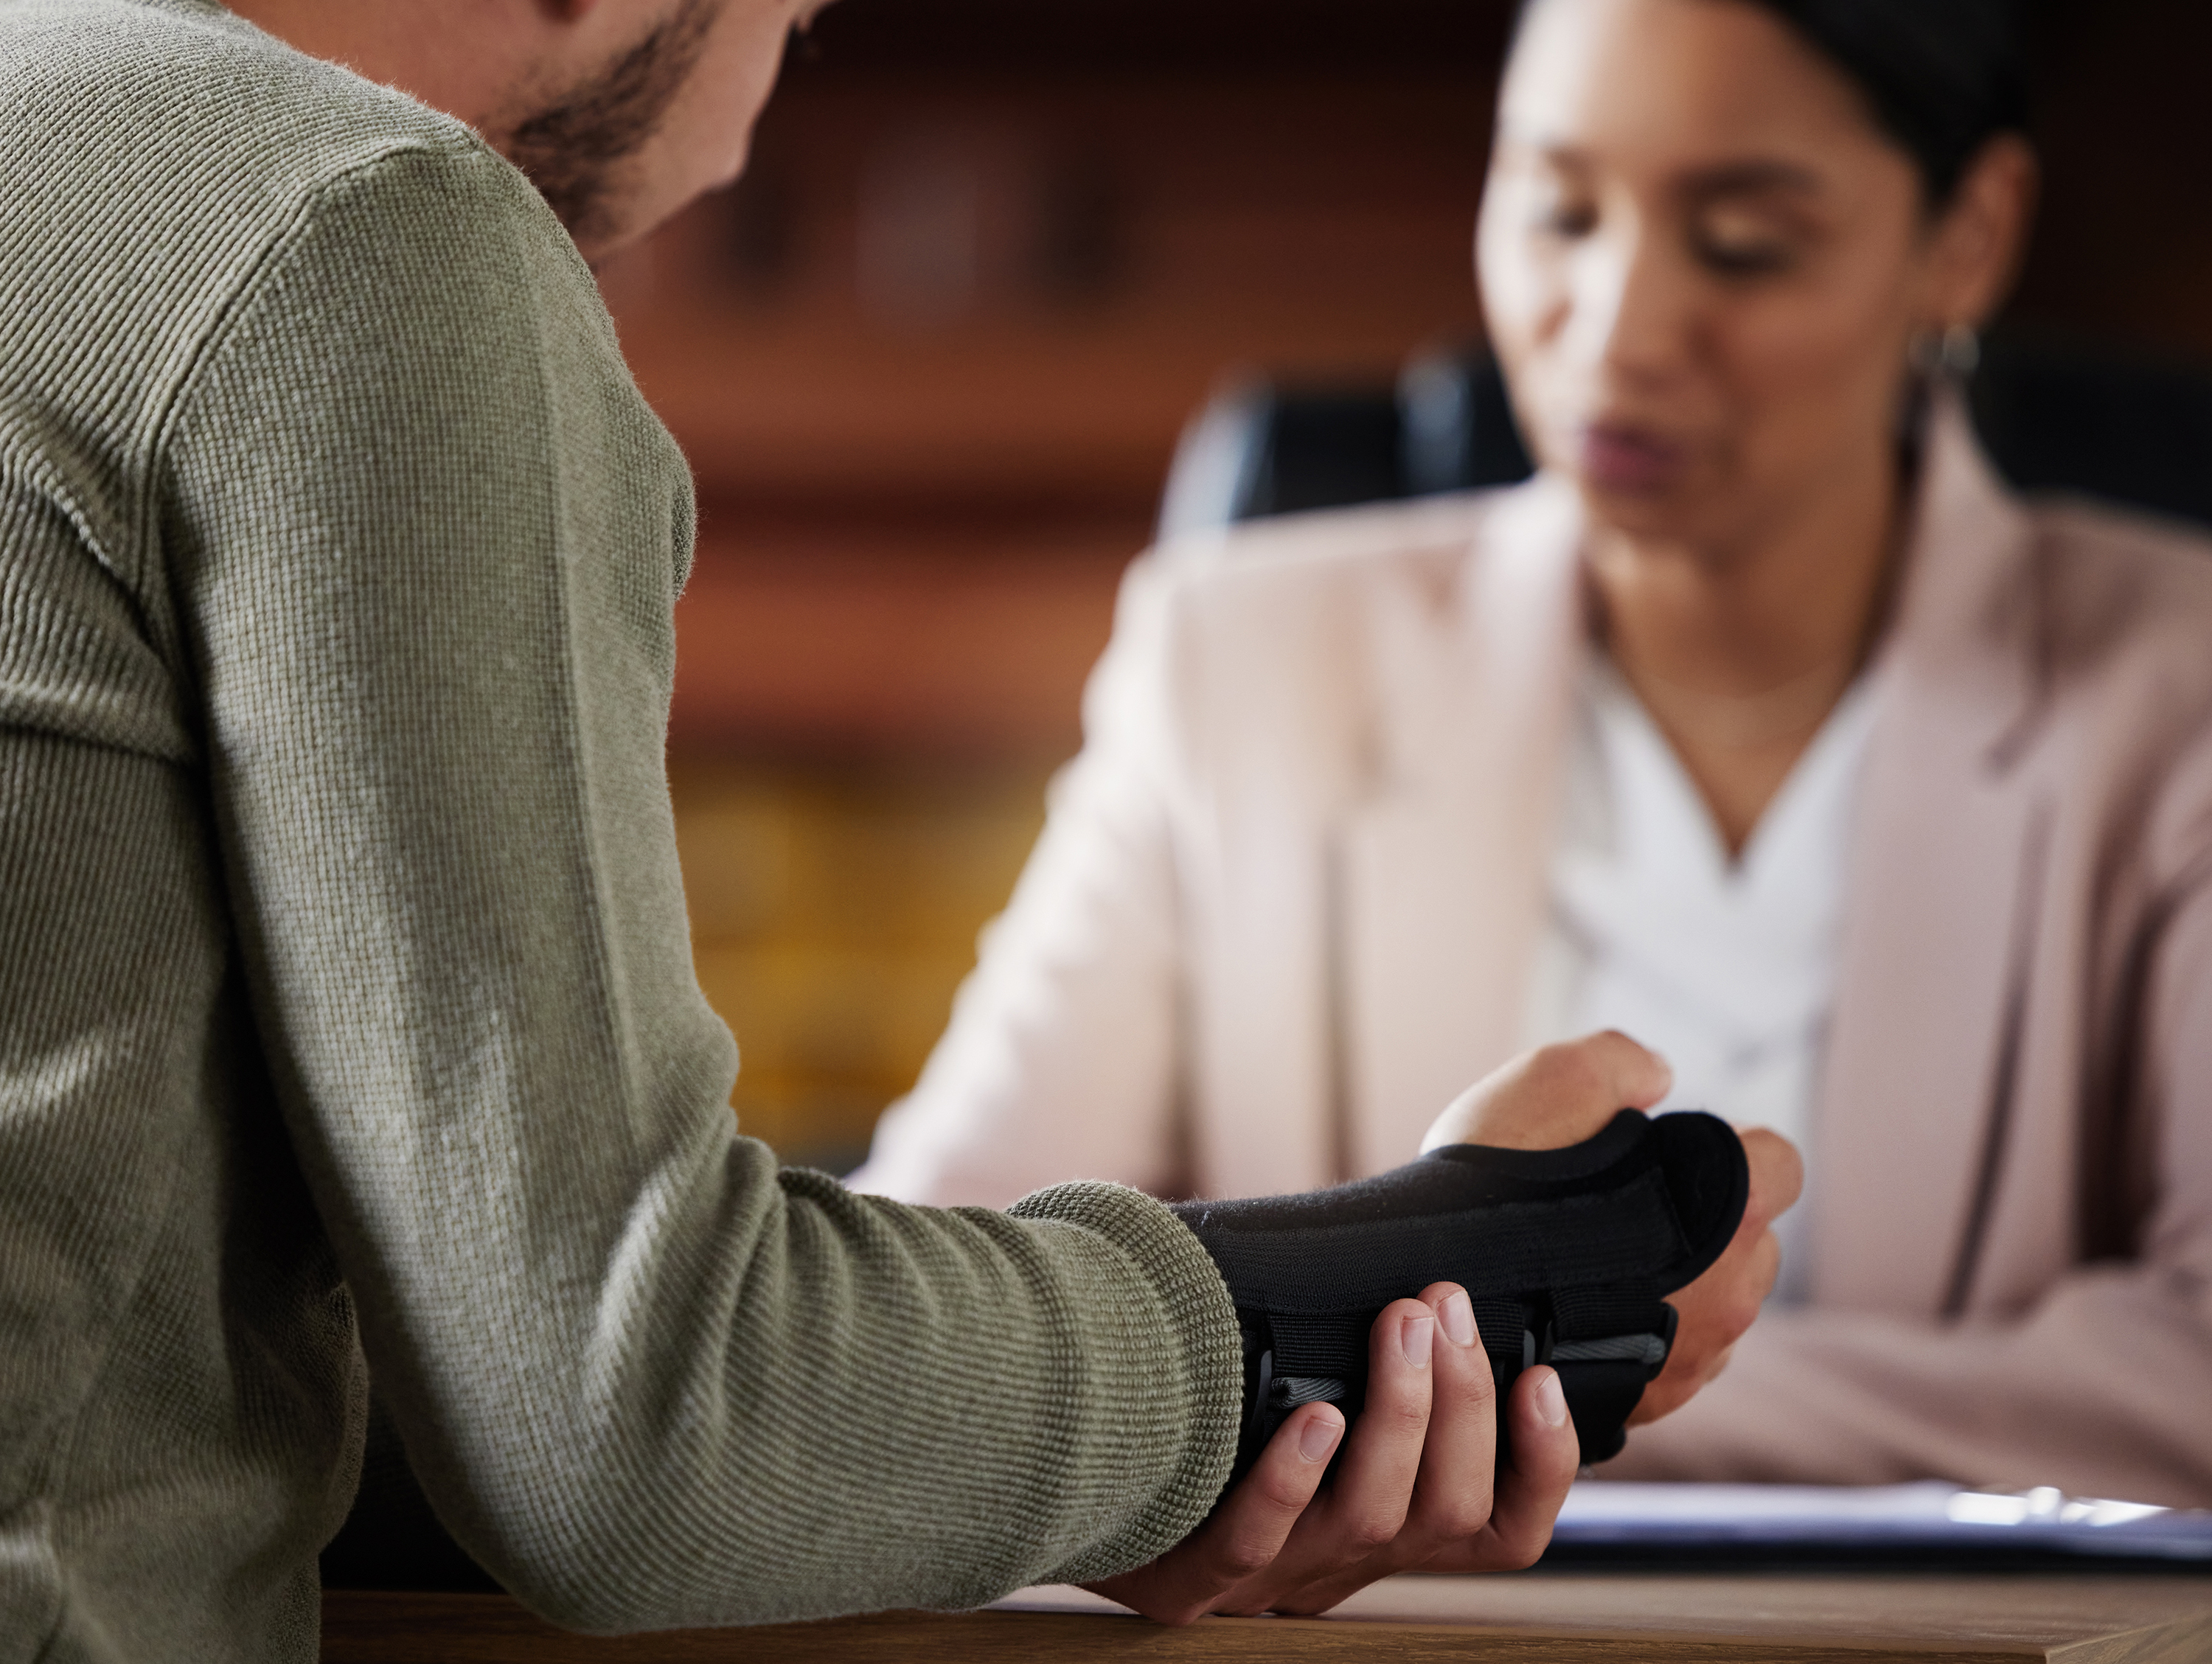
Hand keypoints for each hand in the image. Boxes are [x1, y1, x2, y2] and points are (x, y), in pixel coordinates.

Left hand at [1085, 1283, 1580, 1623]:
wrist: (1066, 1491)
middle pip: (1447, 1511)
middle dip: (1463, 1402)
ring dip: (1399, 1414)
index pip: (1503, 1530)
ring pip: (1369, 1521)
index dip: (1543, 1466)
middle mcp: (1338, 1565)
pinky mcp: (1183, 1584)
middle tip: (1444, 1305)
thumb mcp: (1302, 1404)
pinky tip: (1314, 1417)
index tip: (1540, 1377)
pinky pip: (1251, 1543)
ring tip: (1402, 1326)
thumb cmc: (1201, 1429)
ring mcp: (1265, 1582)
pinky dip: (1290, 1479)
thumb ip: (1366, 1362)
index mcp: (1382, 1531)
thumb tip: (1432, 1270)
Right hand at [1416, 1030, 1804, 1428]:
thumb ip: (1621, 1061)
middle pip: (1748, 1242)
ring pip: (1712, 1307)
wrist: (1423, 1300)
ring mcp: (1694, 1362)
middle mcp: (1732, 1297)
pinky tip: (1574, 1312)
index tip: (1667, 1147)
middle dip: (1702, 1221)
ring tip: (1587, 1264)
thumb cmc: (1490, 1194)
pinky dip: (1636, 1334)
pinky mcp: (1649, 1406)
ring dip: (1675, 1284)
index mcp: (1729, 1214)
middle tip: (1615, 1205)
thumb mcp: (1552, 1080)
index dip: (1728, 1145)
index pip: (1779, 1163)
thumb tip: (1657, 1074)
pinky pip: (1668, 1360)